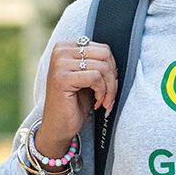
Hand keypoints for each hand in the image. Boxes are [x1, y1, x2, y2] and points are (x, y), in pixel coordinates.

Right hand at [35, 38, 118, 157]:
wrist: (58, 127)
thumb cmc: (74, 103)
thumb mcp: (87, 78)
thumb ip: (97, 63)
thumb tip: (117, 60)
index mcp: (66, 48)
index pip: (102, 48)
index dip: (111, 68)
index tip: (109, 85)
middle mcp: (60, 51)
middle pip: (105, 54)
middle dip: (113, 77)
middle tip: (109, 94)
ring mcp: (60, 64)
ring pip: (102, 67)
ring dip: (109, 88)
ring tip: (103, 101)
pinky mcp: (62, 78)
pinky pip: (96, 77)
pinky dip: (102, 92)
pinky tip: (97, 102)